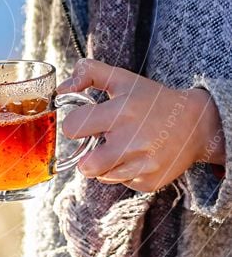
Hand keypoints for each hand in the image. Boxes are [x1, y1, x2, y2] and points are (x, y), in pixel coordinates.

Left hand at [56, 58, 224, 191]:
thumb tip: (60, 91)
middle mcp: (132, 140)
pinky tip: (138, 157)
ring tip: (122, 147)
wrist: (196, 124)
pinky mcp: (150, 182)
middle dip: (86, 156)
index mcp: (121, 112)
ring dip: (105, 164)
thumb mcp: (122, 78)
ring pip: (101, 176)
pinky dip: (124, 172)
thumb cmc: (152, 99)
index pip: (73, 128)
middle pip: (85, 166)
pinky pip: (121, 183)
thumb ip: (88, 74)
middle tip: (100, 143)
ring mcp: (143, 165)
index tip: (83, 123)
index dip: (74, 126)